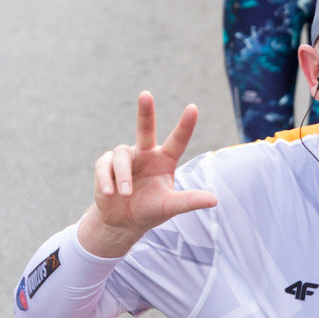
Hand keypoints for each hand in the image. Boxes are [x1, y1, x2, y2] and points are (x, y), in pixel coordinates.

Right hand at [79, 93, 217, 257]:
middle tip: (146, 94)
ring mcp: (125, 158)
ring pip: (121, 154)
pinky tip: (110, 194)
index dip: (185, 125)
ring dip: (123, 175)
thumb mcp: (170, 206)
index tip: (193, 107)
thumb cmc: (150, 210)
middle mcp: (146, 153)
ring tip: (125, 194)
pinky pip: (104, 166)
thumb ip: (189, 201)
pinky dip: (107, 180)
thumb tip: (214, 200)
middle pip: (145, 128)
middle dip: (145, 111)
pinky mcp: (105, 165)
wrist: (122, 222)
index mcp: (164, 160)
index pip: (177, 140)